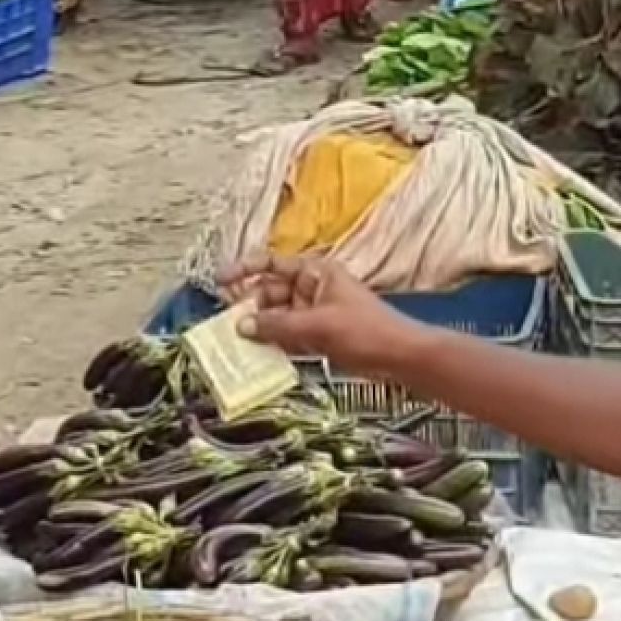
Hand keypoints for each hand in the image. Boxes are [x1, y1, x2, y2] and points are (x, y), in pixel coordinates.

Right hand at [219, 254, 430, 378]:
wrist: (400, 357)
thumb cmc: (366, 331)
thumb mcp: (317, 326)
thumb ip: (277, 326)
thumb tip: (242, 326)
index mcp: (315, 272)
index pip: (272, 263)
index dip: (244, 268)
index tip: (220, 280)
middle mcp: (312, 288)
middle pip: (270, 292)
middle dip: (249, 305)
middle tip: (228, 324)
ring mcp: (315, 313)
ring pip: (277, 316)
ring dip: (259, 328)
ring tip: (236, 342)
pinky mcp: (319, 337)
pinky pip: (288, 336)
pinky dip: (274, 343)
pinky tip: (257, 354)